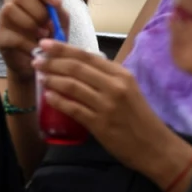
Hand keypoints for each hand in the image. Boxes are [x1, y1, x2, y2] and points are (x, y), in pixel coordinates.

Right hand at [0, 0, 67, 82]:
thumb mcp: (60, 22)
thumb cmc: (51, 36)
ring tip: (43, 36)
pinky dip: (28, 43)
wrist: (40, 62)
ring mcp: (3, 17)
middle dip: (38, 11)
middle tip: (49, 26)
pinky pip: (11, 34)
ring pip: (9, 9)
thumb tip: (53, 7)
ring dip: (30, 24)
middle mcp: (13, 1)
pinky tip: (37, 49)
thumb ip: (59, 13)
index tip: (57, 2)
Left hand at [33, 40, 178, 174]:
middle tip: (36, 60)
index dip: (63, 49)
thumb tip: (78, 65)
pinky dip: (58, 101)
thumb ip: (106, 77)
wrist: (155, 147)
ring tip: (40, 76)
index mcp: (121, 74)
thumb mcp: (128, 89)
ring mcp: (106, 105)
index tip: (45, 44)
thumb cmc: (139, 117)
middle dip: (52, 62)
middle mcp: (114, 86)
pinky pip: (73, 108)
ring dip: (52, 80)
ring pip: (72, 86)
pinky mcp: (100, 124)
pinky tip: (48, 97)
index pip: (86, 56)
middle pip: (76, 68)